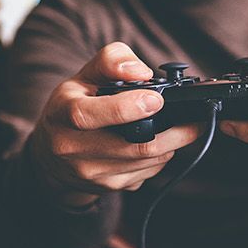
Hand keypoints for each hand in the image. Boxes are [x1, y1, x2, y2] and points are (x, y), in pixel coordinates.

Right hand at [25, 42, 202, 205]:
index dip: (125, 108)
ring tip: (181, 128)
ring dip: (172, 144)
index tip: (156, 99)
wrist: (53, 153)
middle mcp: (72, 148)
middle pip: (133, 145)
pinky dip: (161, 158)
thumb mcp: (84, 75)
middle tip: (195, 119)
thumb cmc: (73, 105)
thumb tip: (142, 72)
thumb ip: (112, 61)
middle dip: (172, 132)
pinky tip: (160, 143)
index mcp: (62, 114)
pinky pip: (147, 173)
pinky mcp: (108, 187)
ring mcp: (91, 173)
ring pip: (147, 161)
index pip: (88, 115)